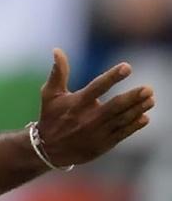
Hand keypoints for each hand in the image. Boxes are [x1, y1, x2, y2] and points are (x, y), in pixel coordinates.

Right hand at [37, 48, 153, 166]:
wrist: (49, 149)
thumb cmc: (51, 116)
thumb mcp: (50, 94)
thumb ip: (58, 72)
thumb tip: (57, 50)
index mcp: (76, 103)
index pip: (97, 87)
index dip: (112, 77)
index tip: (127, 67)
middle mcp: (87, 118)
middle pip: (115, 106)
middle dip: (132, 97)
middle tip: (148, 89)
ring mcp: (97, 132)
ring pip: (121, 119)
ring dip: (137, 110)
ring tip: (151, 100)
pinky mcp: (103, 144)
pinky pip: (122, 134)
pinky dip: (133, 126)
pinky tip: (144, 118)